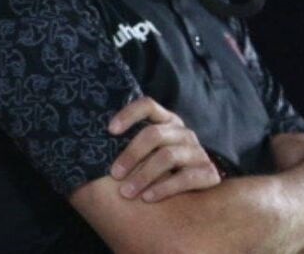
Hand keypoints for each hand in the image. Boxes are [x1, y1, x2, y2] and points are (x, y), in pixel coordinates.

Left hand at [107, 96, 221, 202]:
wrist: (201, 189)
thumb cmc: (163, 169)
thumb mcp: (150, 153)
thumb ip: (132, 145)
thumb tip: (94, 144)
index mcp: (167, 121)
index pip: (147, 105)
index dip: (128, 114)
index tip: (109, 130)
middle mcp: (183, 133)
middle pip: (154, 134)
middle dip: (131, 154)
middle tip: (114, 174)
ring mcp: (197, 152)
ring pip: (167, 157)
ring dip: (143, 176)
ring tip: (126, 193)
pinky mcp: (208, 173)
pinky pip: (184, 178)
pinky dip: (163, 189)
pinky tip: (148, 198)